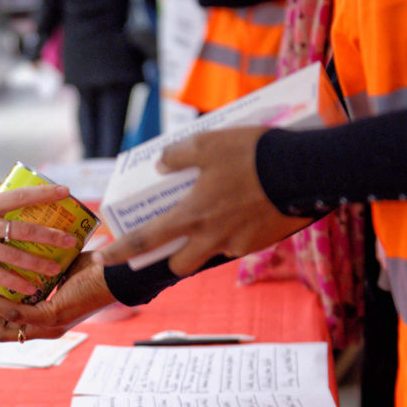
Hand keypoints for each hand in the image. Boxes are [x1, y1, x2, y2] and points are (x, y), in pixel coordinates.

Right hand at [0, 182, 77, 295]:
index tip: (66, 192)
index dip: (45, 193)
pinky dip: (15, 283)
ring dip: (38, 263)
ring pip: (15, 256)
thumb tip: (4, 181)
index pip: (21, 195)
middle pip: (25, 229)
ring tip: (56, 268)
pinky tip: (31, 289)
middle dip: (50, 235)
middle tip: (70, 240)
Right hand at [0, 252, 116, 340]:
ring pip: (4, 328)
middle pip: (1, 332)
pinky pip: (17, 314)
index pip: (9, 325)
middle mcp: (47, 329)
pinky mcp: (54, 317)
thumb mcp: (60, 271)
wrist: (119, 272)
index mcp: (48, 320)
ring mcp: (50, 326)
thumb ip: (41, 271)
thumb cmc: (96, 268)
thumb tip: (22, 252)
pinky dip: (1, 303)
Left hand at [94, 127, 312, 276]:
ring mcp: (237, 245)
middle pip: (178, 264)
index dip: (120, 251)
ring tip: (213, 220)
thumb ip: (179, 154)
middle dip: (169, 258)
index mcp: (191, 216)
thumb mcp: (208, 142)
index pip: (145, 240)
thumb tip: (161, 163)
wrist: (306, 172)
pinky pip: (238, 245)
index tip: (101, 259)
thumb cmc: (253, 155)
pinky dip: (234, 233)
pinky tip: (244, 212)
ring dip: (204, 245)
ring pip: (210, 255)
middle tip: (171, 241)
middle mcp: (211, 238)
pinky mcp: (260, 244)